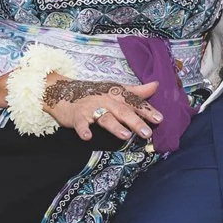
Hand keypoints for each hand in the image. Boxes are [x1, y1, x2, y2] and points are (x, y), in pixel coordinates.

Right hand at [45, 78, 161, 141]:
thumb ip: (136, 91)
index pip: (134, 103)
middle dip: (135, 122)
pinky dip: (83, 130)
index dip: (147, 110)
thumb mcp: (115, 90)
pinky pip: (80, 124)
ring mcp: (91, 109)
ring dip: (115, 126)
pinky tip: (87, 137)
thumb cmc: (94, 93)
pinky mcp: (77, 117)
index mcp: (116, 95)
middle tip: (147, 133)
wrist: (62, 91)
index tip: (160, 119)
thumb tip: (156, 85)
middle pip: (123, 111)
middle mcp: (106, 101)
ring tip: (125, 135)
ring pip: (105, 118)